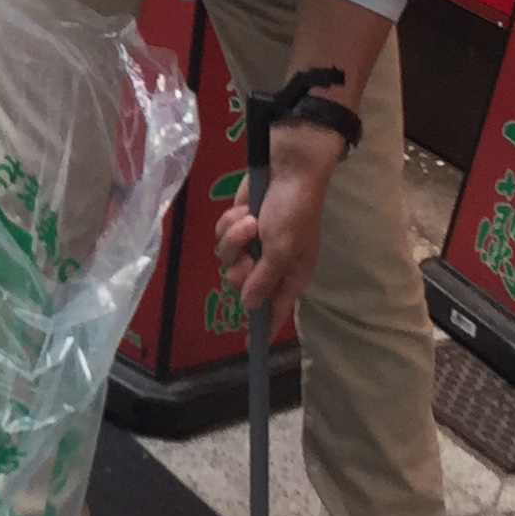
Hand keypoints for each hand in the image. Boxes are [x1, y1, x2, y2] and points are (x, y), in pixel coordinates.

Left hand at [213, 123, 342, 326]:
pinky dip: (230, 222)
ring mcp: (252, 245)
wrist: (286, 170)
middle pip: (240, 284)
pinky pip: (221, 235)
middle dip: (240, 267)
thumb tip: (250, 305)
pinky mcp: (238, 227)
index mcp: (290, 275)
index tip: (251, 345)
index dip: (264, 327)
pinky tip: (244, 210)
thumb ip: (265, 279)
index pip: (276, 309)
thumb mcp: (283, 249)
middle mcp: (270, 264)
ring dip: (236, 237)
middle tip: (248, 254)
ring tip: (251, 221)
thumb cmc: (293, 211)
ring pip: (226, 257)